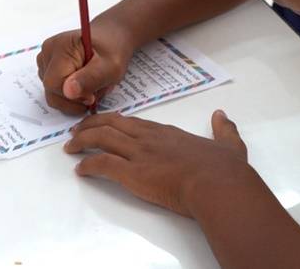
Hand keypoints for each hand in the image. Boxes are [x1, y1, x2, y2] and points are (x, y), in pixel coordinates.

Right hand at [37, 21, 137, 114]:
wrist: (111, 37)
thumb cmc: (113, 49)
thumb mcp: (111, 66)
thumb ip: (90, 79)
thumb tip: (68, 92)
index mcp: (60, 46)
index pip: (54, 84)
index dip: (74, 96)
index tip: (93, 95)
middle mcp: (48, 51)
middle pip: (51, 91)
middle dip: (75, 98)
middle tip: (95, 90)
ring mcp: (45, 59)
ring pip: (52, 94)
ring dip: (74, 97)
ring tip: (91, 85)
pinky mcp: (47, 67)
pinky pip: (54, 91)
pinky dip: (70, 93)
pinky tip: (84, 84)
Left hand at [65, 110, 256, 217]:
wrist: (218, 185)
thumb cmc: (224, 170)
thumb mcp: (229, 144)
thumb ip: (224, 129)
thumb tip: (222, 115)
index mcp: (167, 133)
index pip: (134, 122)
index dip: (116, 122)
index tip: (105, 123)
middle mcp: (149, 138)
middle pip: (111, 124)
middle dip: (90, 125)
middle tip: (76, 130)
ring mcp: (139, 154)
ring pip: (101, 139)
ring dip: (82, 141)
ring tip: (70, 146)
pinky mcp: (133, 174)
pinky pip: (102, 164)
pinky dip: (87, 165)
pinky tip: (80, 170)